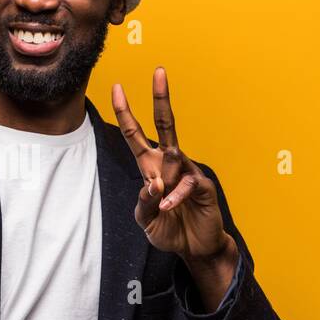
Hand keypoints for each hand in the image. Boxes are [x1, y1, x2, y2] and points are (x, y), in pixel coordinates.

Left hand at [111, 68, 237, 274]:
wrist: (196, 248)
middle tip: (159, 71)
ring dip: (165, 174)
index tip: (117, 88)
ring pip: (175, 155)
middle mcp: (169, 164)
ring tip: (161, 191)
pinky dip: (175, 197)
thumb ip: (144, 203)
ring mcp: (187, 172)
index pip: (135, 134)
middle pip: (165, 124)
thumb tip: (150, 185)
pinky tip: (168, 208)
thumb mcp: (145, 219)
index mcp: (150, 167)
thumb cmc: (169, 229)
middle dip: (161, 98)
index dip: (125, 112)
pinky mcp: (202, 186)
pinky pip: (187, 184)